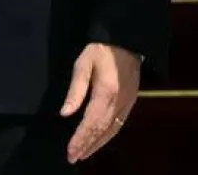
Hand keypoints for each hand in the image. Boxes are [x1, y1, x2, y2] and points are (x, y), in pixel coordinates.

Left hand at [60, 43, 140, 162]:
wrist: (127, 40)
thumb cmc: (101, 50)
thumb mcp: (83, 64)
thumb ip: (75, 90)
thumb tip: (65, 114)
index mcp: (106, 93)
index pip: (91, 123)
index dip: (80, 139)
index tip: (70, 151)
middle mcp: (119, 102)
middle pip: (102, 130)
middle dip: (87, 145)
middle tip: (73, 158)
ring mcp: (127, 102)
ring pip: (112, 129)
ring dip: (98, 144)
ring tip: (84, 154)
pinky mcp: (131, 100)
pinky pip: (120, 123)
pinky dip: (109, 135)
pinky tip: (101, 140)